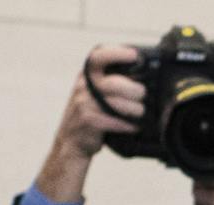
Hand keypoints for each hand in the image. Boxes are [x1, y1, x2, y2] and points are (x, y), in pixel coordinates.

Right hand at [33, 44, 144, 203]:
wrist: (71, 142)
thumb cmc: (90, 115)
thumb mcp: (93, 94)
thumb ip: (109, 82)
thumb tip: (142, 78)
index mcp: (86, 75)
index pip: (98, 56)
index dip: (117, 53)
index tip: (134, 55)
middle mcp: (83, 87)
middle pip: (115, 83)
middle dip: (134, 90)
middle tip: (142, 95)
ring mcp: (83, 104)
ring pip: (117, 103)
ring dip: (134, 109)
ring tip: (141, 113)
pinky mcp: (88, 121)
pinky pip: (114, 120)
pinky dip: (128, 125)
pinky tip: (134, 126)